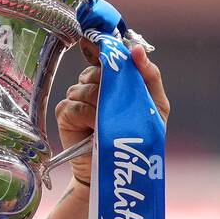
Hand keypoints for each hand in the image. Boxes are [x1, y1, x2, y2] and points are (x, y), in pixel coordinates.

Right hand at [56, 41, 169, 186]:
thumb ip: (150, 76)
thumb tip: (135, 49)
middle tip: (118, 108)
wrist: (117, 170)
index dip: (113, 59)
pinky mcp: (65, 114)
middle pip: (97, 71)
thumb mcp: (154, 106)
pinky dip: (87, 115)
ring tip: (108, 123)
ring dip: (100, 105)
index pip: (110, 58)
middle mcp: (92, 84)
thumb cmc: (138, 138)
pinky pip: (75, 105)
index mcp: (112, 79)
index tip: (118, 66)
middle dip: (110, 88)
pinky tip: (95, 127)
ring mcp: (76, 98)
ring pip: (86, 88)